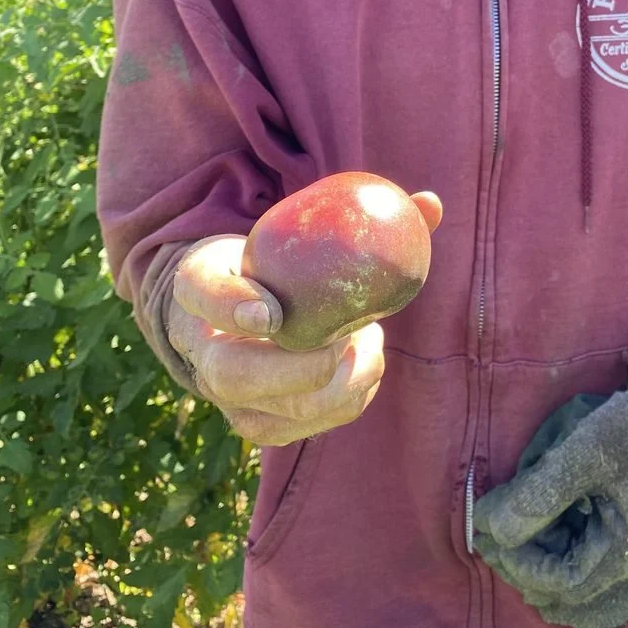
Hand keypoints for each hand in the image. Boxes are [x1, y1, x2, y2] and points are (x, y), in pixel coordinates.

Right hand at [166, 192, 439, 446]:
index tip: (271, 313)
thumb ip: (355, 217)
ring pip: (276, 411)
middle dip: (303, 368)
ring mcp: (230, 396)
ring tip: (369, 343)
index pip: (201, 291)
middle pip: (234, 375)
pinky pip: (306, 425)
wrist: (240, 313)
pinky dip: (350, 398)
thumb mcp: (288, 228)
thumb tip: (430, 203)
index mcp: (197, 288)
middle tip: (352, 341)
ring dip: (339, 384)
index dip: (231, 304)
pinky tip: (368, 366)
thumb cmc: (275, 262)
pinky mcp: (262, 424)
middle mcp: (202, 351)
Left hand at [472, 360, 627, 627]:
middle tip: (487, 537)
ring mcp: (627, 551)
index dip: (523, 566)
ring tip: (503, 533)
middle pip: (567, 590)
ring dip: (535, 561)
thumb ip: (537, 494)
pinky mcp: (619, 534)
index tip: (493, 537)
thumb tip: (493, 530)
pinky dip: (551, 551)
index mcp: (627, 552)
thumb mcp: (581, 453)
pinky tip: (530, 529)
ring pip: (571, 578)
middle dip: (523, 567)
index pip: (564, 583)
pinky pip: (580, 561)